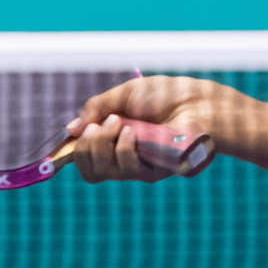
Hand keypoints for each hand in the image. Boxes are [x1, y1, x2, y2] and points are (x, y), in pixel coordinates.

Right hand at [67, 75, 240, 182]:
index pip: (84, 158)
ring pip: (101, 171)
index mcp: (115, 138)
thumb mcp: (124, 95)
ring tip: (121, 123)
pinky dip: (122, 148)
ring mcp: (139, 166)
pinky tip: (132, 132)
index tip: (72, 136)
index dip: (71, 152)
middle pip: (89, 170)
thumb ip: (96, 109)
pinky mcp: (153, 172)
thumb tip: (70, 130)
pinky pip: (124, 170)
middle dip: (84, 146)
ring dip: (102, 144)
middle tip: (101, 125)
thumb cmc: (166, 95)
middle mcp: (124, 156)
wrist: (197, 100)